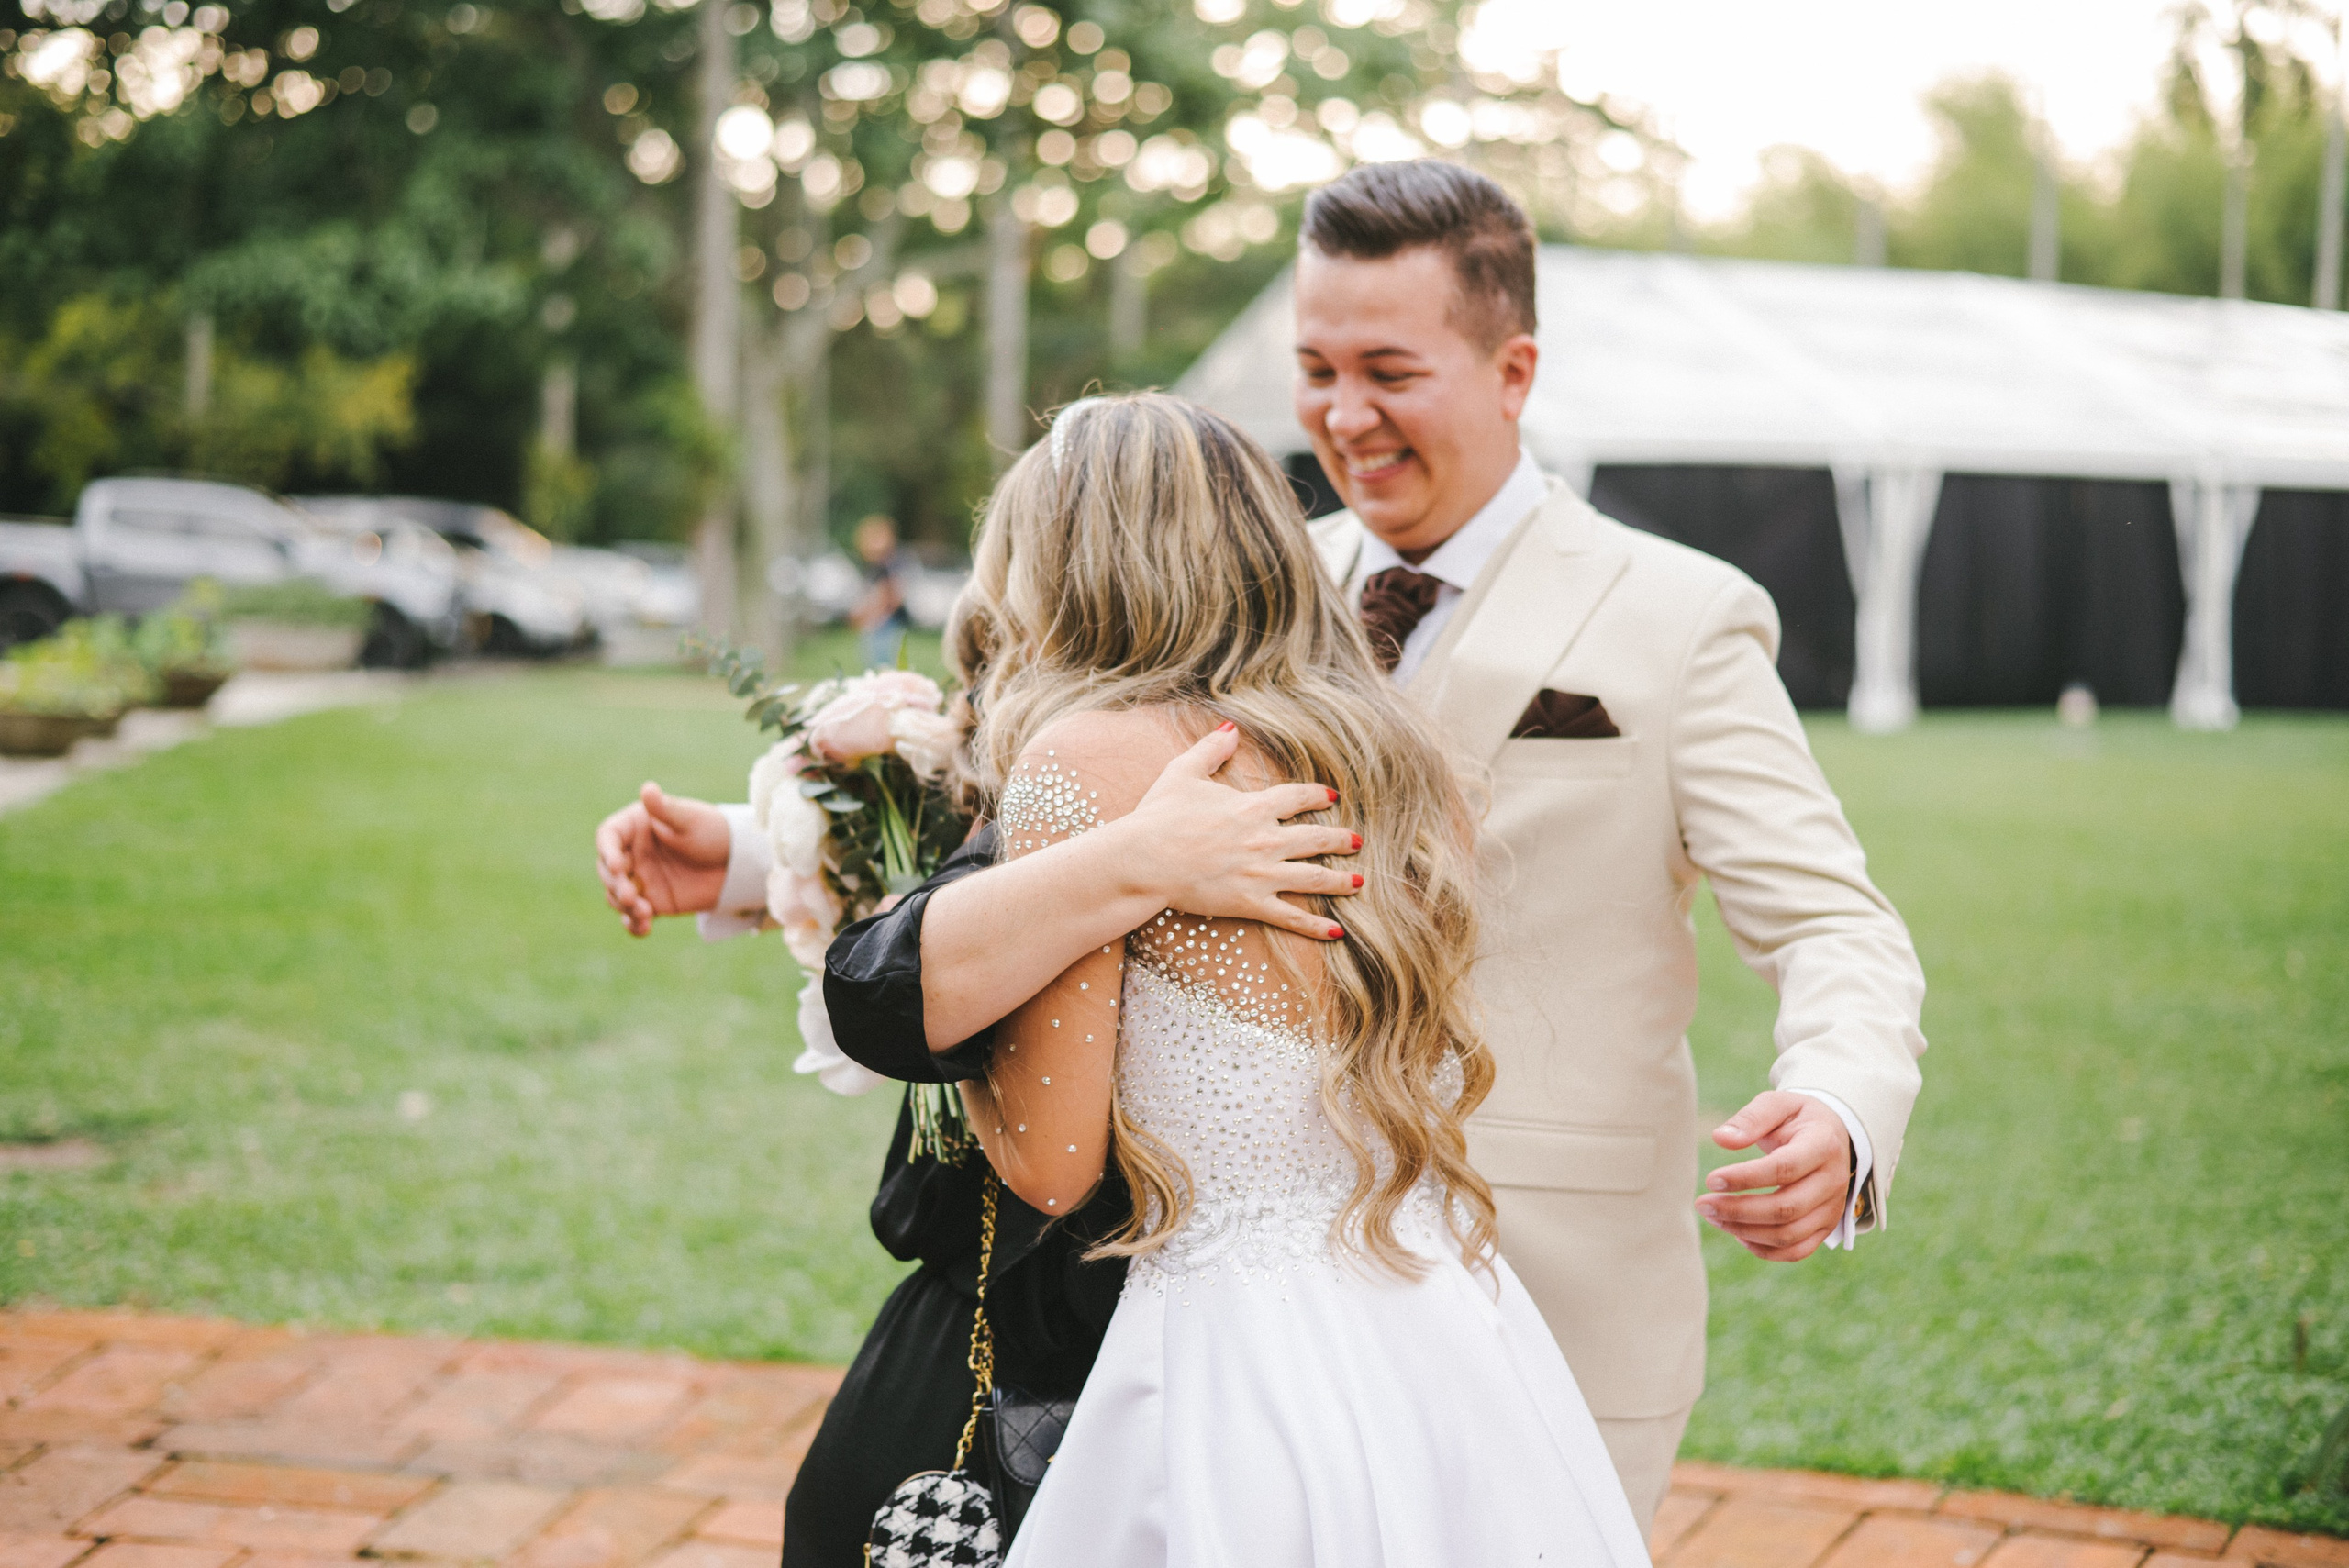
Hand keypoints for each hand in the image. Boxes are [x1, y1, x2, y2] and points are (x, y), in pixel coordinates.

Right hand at [595, 782, 730, 936]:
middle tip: (632, 896)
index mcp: (635, 827)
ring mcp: (640, 879)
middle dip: (616, 885)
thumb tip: (648, 788)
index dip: (606, 851)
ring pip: (616, 896)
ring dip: (625, 906)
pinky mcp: (652, 902)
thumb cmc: (713, 831)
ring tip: (645, 913)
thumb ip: (666, 810)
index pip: (608, 837)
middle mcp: (632, 854)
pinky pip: (633, 917)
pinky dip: (634, 925)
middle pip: (607, 871)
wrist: (737, 863)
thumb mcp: (690, 820)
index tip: (616, 865)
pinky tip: (644, 929)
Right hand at [1104, 722, 1362, 942]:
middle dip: (1340, 840)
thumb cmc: (1159, 816)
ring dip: (1341, 880)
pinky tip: (1337, 931)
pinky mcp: (1251, 903)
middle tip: (1357, 841)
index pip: (1298, 797)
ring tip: (1359, 882)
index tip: (1332, 798)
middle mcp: (1266, 839)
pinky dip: (1316, 926)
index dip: (1318, 796)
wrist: (1144, 858)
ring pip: (1314, 877)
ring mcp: (1262, 874)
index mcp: (1253, 807)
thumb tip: (1230, 728)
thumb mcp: (1183, 772)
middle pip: (1317, 838)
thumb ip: (1211, 749)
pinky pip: (1291, 916)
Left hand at [1697, 1091, 1853, 1261]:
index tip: (1711, 1179)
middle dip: (1738, 1210)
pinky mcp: (1826, 1226)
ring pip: (1789, 1235)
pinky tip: (1738, 1233)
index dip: (1745, 1178)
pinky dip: (1765, 1250)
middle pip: (1785, 1208)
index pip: (1783, 1168)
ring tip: (1713, 1216)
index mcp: (1823, 1145)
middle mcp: (1833, 1181)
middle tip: (1703, 1204)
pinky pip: (1797, 1250)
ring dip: (1745, 1231)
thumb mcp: (1778, 1103)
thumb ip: (1751, 1118)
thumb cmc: (1798, 1118)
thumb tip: (1721, 1138)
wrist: (1833, 1136)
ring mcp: (1832, 1208)